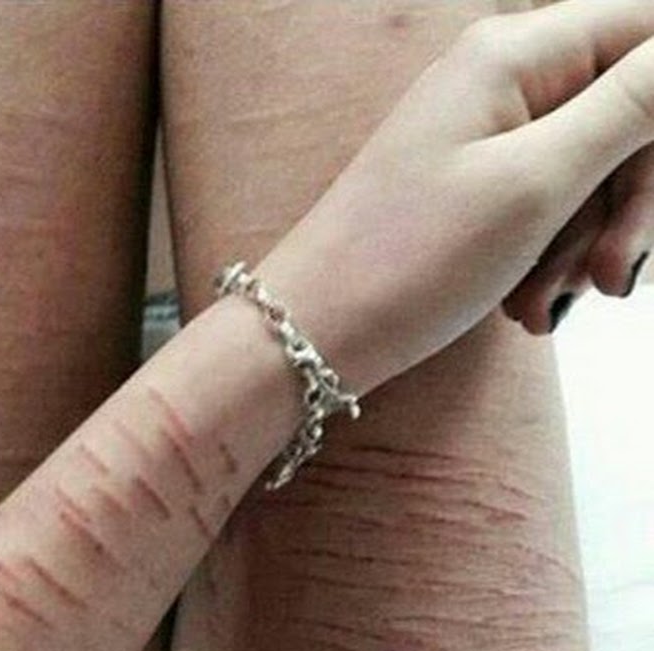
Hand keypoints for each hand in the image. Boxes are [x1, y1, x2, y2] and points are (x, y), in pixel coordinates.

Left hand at [256, 0, 653, 394]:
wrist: (312, 334)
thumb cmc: (407, 261)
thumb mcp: (536, 182)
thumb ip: (632, 105)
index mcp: (513, 54)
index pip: (647, 34)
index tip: (652, 198)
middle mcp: (498, 84)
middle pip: (626, 115)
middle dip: (630, 204)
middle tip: (610, 280)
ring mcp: (481, 142)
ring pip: (589, 176)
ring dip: (584, 248)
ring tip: (540, 307)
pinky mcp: (469, 196)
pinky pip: (544, 214)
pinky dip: (548, 263)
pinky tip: (522, 310)